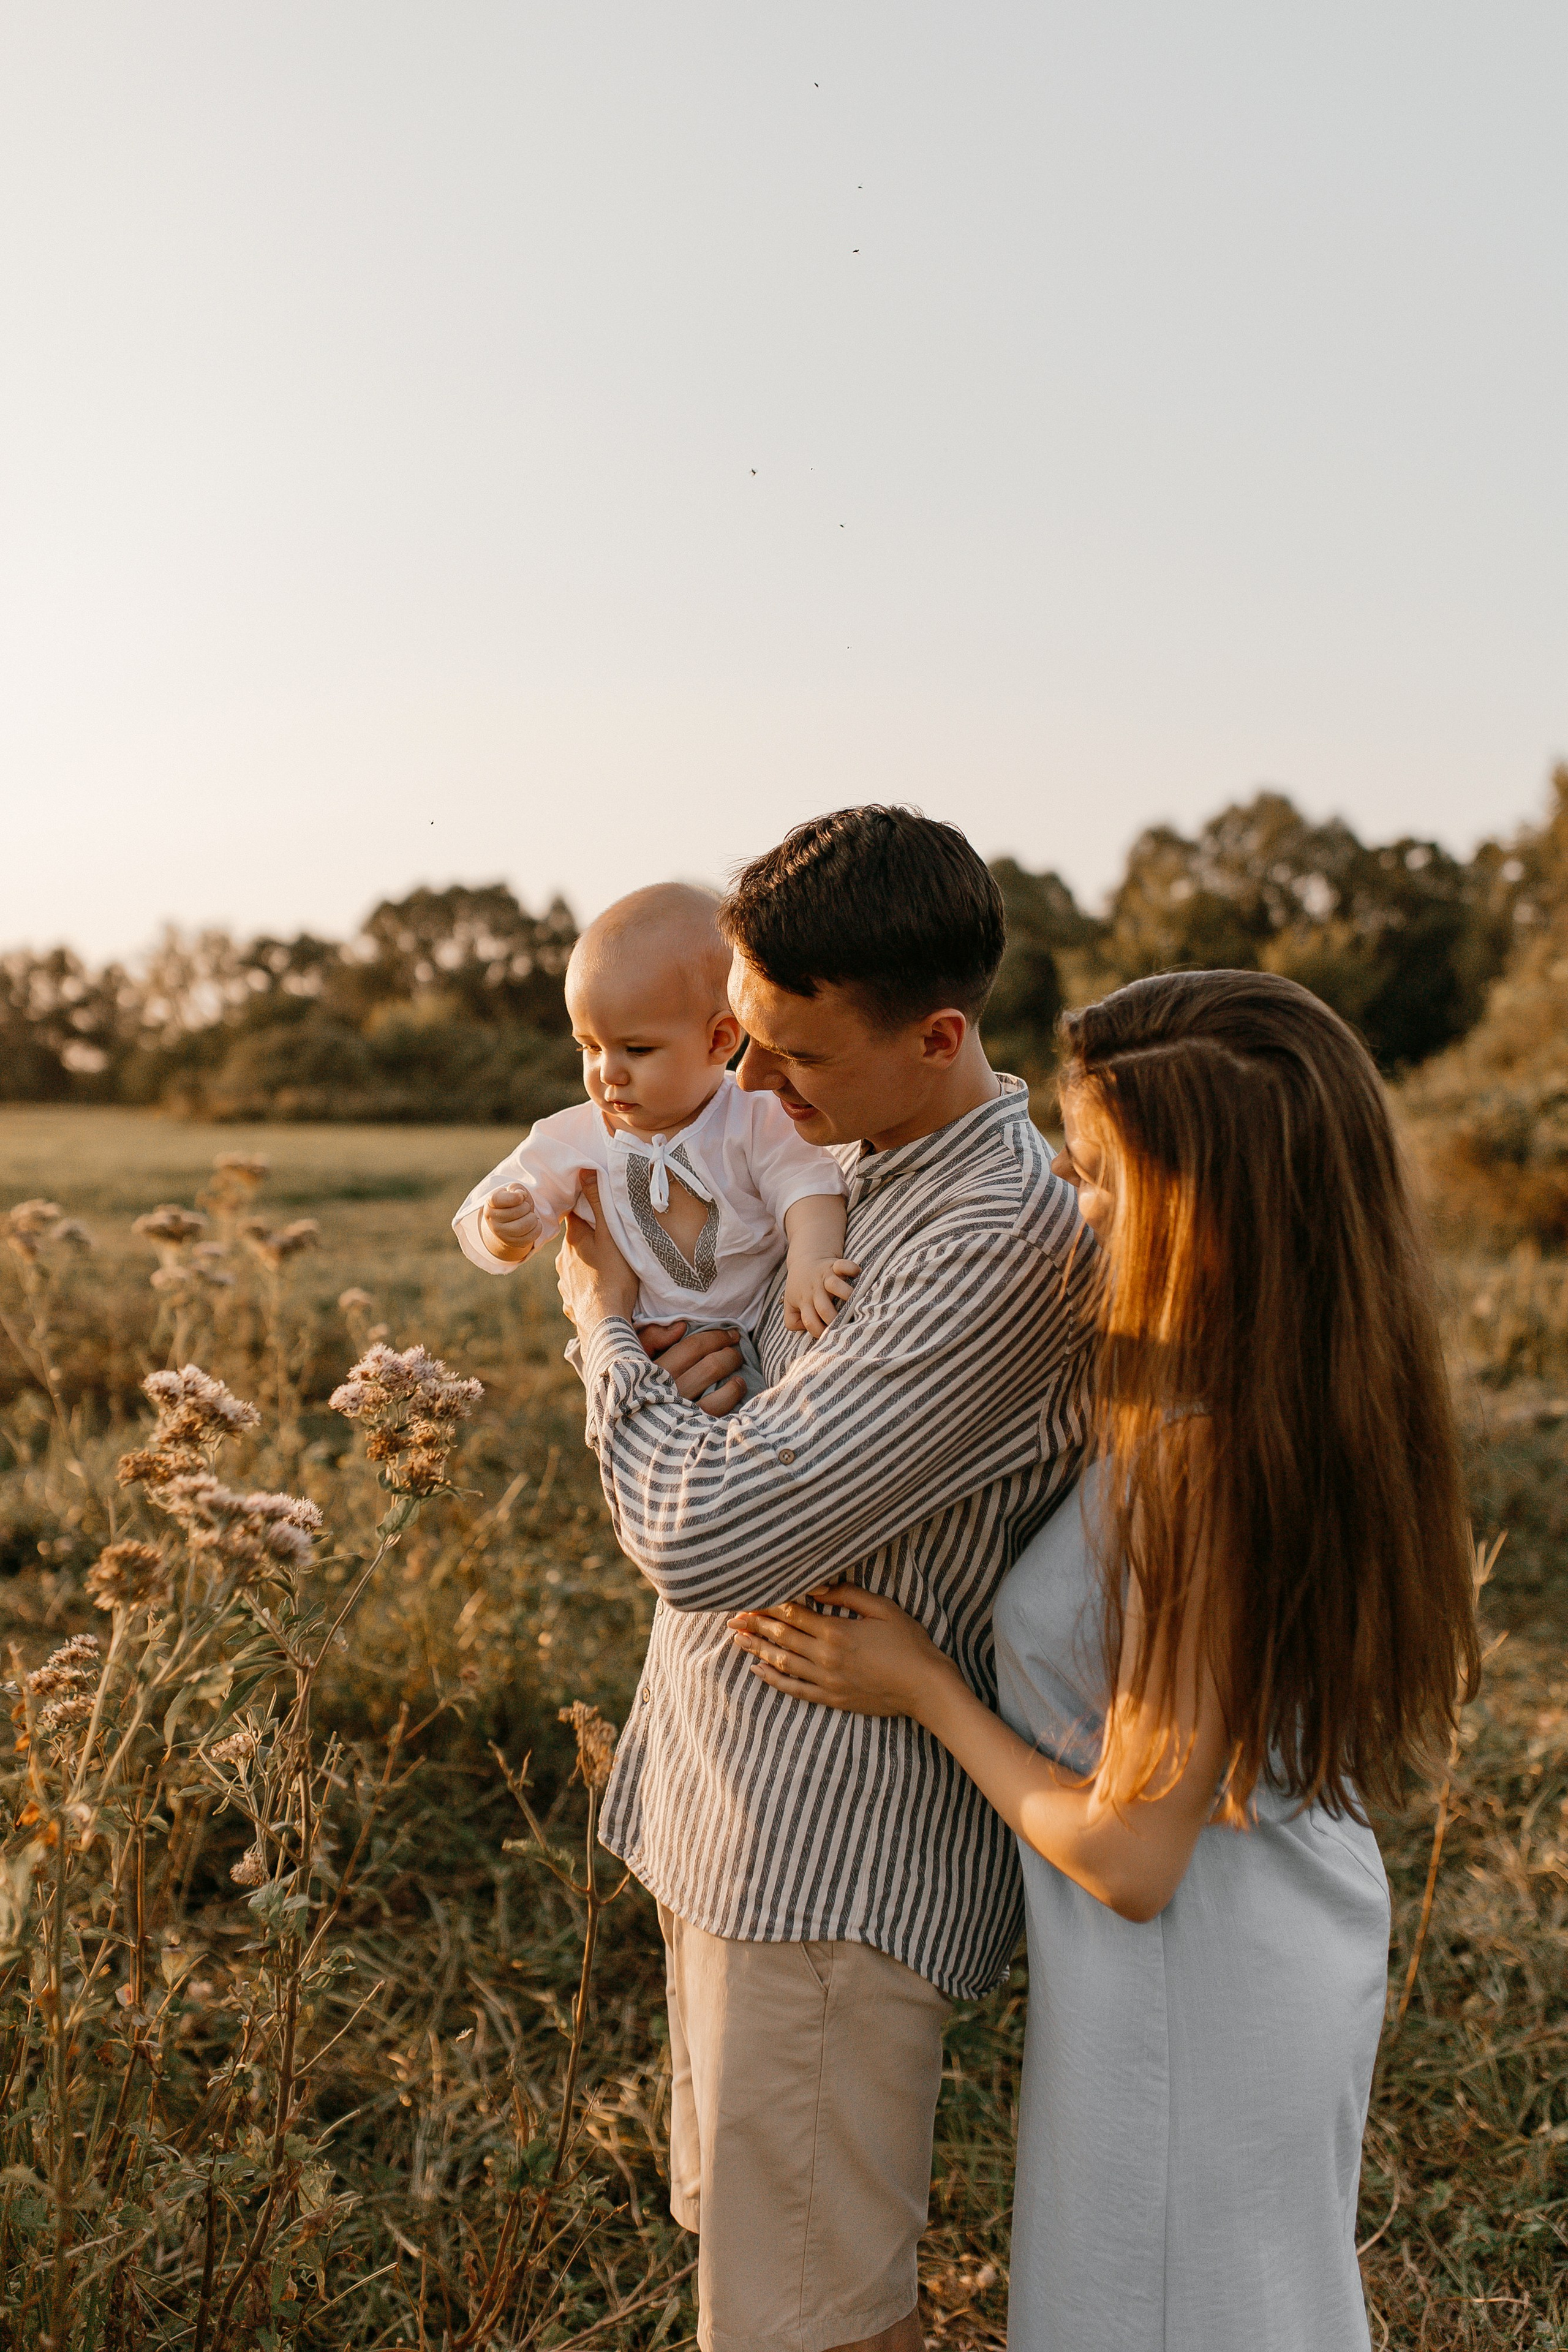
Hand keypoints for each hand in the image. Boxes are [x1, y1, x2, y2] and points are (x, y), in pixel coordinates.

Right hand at [482, 1182, 542, 1261]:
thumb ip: (516, 1188)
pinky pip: (530, 1237)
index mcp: (491, 1203)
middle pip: (516, 1212)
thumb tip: (521, 1195)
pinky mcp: (512, 1243)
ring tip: (530, 1216)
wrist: (509, 1221)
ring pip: (524, 1226)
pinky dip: (537, 1228)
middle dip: (526, 1207)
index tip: (520, 1197)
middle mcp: (492, 1220)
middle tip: (525, 1207)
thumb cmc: (512, 1202)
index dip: (513, 1198)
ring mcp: (501, 1234)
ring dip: (533, 1218)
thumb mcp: (513, 1191)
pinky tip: (533, 1224)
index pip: (498, 1200)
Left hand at [555, 1169, 638, 1332]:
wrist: (603, 1322)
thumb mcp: (611, 1235)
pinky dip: (586, 1287)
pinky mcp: (570, 1302)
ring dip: (586, 1264)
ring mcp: (564, 1282)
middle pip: (575, 1241)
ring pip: (575, 1266)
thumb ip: (599, 1203)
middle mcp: (563, 1260)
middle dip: (588, 1238)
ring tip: (606, 1269)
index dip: (582, 1208)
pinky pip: (577, 1289)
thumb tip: (584, 1170)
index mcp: (574, 1240)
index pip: (573, 1215)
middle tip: (607, 1240)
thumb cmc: (613, 1276)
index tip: (591, 1204)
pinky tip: (598, 1292)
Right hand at [635, 1320, 746, 1418]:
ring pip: (716, 1388)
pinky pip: (716, 1410)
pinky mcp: (688, 1429)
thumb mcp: (629, 1357)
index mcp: (652, 1371)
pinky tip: (736, 1387)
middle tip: (735, 1350)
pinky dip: (731, 1395)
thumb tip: (681, 1327)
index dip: (716, 1337)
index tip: (730, 1335)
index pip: (692, 1347)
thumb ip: (651, 1338)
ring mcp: (678, 1412)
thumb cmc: (628, 1387)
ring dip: (732, 1372)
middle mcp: (666, 1391)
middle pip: (710, 1366)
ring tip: (737, 1367)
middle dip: (729, 1353)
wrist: (624, 1432)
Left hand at [728, 1584, 957, 1717]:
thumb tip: (816, 1587)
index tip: (750, 1597)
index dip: (768, 1605)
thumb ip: (848, 1595)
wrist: (925, 1688)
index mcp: (837, 1631)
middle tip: (733, 1617)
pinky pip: (794, 1689)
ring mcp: (826, 1681)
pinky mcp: (831, 1698)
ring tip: (738, 1639)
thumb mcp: (883, 1609)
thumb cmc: (909, 1644)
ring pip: (783, 1662)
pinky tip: (759, 1671)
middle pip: (782, 1636)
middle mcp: (825, 1657)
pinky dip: (774, 1680)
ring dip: (758, 1649)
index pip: (792, 1614)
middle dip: (755, 1625)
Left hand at [782, 1256, 860, 1339]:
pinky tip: (856, 1274)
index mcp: (804, 1301)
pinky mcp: (834, 1265)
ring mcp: (825, 1277)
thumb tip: (808, 1330)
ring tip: (856, 1304)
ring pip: (835, 1286)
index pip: (810, 1321)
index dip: (819, 1332)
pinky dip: (851, 1268)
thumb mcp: (790, 1304)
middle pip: (824, 1308)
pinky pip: (843, 1265)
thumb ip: (793, 1321)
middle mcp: (815, 1290)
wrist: (805, 1258)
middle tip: (845, 1326)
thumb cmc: (799, 1286)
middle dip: (834, 1320)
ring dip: (846, 1295)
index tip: (829, 1336)